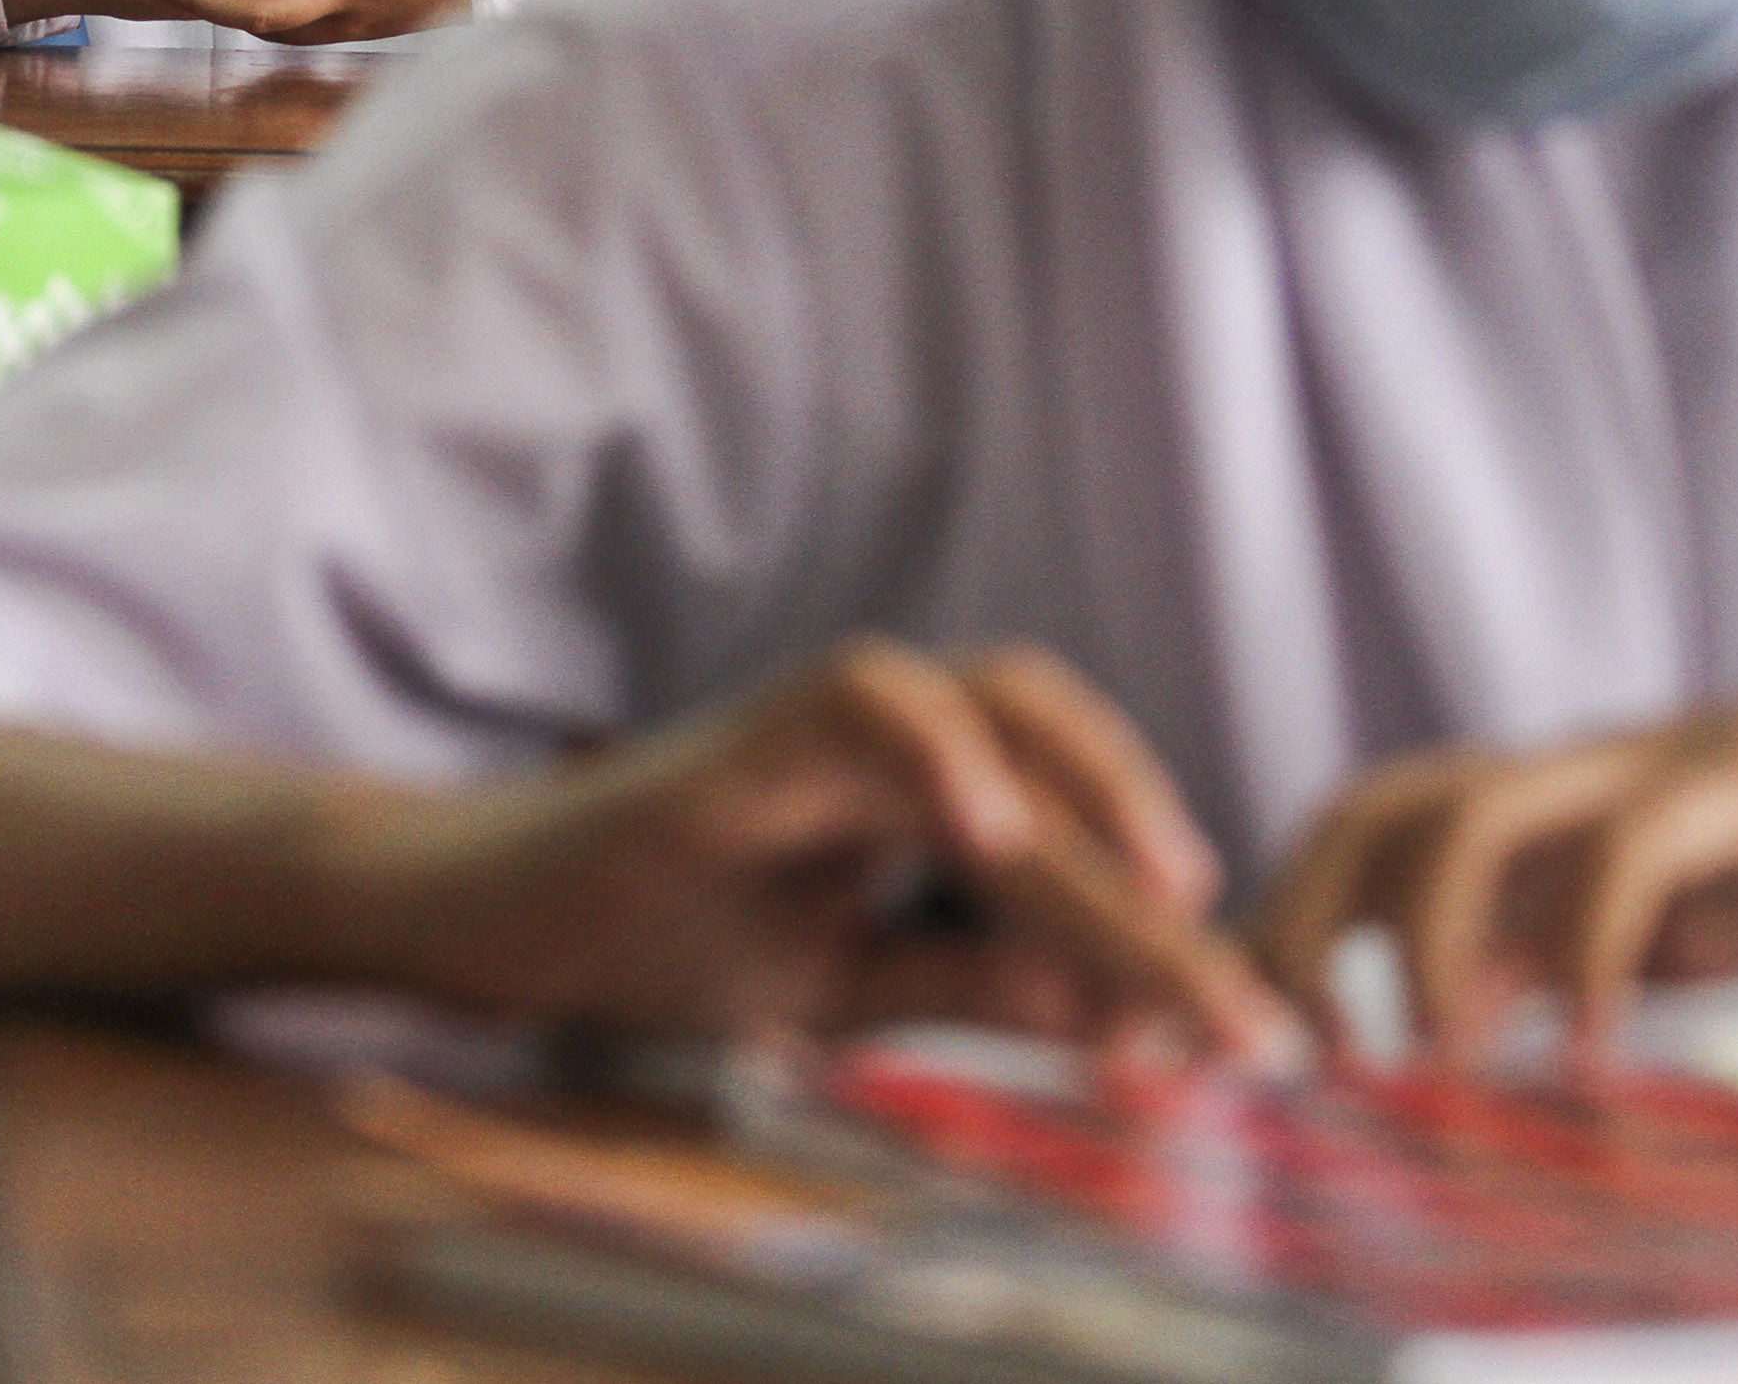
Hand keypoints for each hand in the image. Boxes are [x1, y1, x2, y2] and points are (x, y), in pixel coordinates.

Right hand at [335, 638, 1295, 1059]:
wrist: (489, 925)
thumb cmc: (651, 939)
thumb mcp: (837, 991)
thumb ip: (967, 984)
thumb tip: (1120, 1013)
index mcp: (918, 803)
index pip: (1068, 847)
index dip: (1161, 937)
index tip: (1248, 1041)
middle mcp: (885, 743)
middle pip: (1061, 748)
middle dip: (1160, 863)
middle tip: (1244, 986)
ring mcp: (811, 727)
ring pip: (991, 695)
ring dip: (1086, 780)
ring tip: (1161, 884)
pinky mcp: (738, 738)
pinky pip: (860, 699)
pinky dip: (935, 747)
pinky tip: (986, 831)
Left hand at [1250, 620, 1737, 1066]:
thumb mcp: (1643, 924)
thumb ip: (1535, 958)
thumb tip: (1432, 1032)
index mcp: (1526, 811)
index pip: (1346, 850)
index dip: (1271, 939)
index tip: (1235, 1055)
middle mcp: (1557, 776)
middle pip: (1364, 814)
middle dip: (1299, 932)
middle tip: (1305, 1067)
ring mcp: (1640, 766)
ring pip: (1465, 814)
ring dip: (1426, 947)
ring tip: (1428, 1069)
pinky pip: (1632, 849)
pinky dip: (1591, 949)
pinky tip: (1586, 1051)